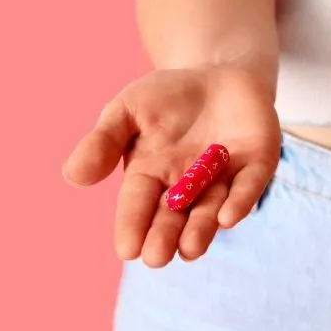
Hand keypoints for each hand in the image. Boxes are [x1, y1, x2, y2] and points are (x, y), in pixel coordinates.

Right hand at [62, 67, 280, 266]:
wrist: (218, 72)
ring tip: (189, 250)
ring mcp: (223, 177)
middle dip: (165, 236)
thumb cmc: (166, 97)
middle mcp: (187, 185)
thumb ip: (103, 141)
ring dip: (200, 230)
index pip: (137, 205)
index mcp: (151, 175)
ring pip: (210, 209)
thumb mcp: (126, 110)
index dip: (132, 226)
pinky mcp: (256, 164)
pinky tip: (227, 218)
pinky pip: (248, 186)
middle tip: (157, 258)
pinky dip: (240, 201)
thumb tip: (74, 176)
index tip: (126, 250)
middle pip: (174, 216)